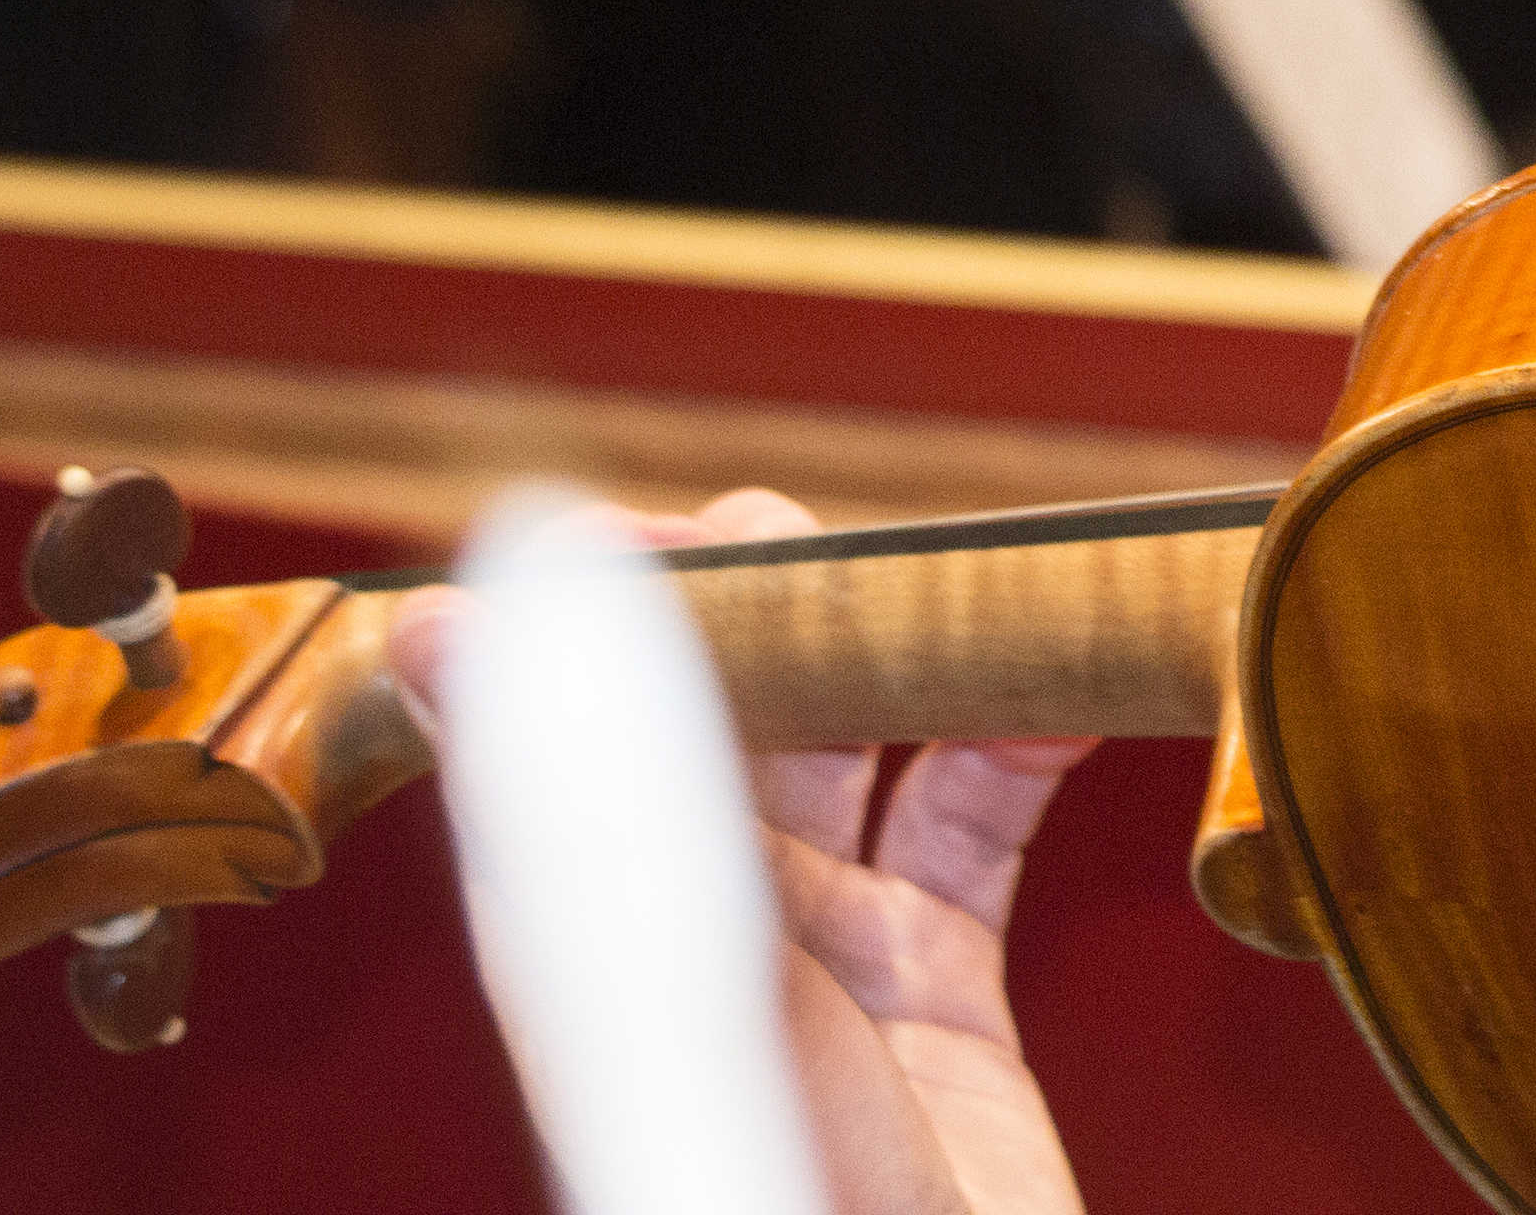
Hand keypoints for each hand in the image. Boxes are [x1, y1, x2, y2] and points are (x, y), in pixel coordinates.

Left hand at [390, 491, 1088, 1214]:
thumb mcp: (713, 1010)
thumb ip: (618, 817)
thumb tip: (457, 629)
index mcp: (606, 938)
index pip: (570, 724)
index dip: (607, 611)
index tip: (664, 527)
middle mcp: (705, 937)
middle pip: (731, 712)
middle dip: (792, 603)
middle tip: (855, 538)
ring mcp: (826, 962)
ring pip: (863, 747)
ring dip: (921, 651)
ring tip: (989, 577)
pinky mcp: (939, 996)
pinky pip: (975, 825)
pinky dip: (1027, 739)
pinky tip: (1077, 681)